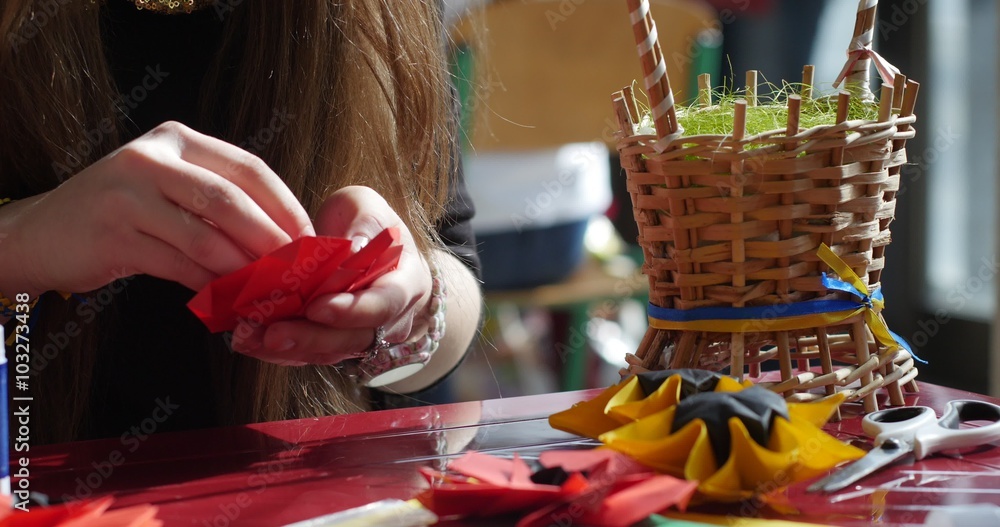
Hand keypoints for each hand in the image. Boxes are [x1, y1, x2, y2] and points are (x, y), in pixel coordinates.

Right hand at [0, 121, 313, 295]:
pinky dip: (210, 286)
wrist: (44, 233)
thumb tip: (287, 238)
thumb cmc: (123, 213)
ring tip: (267, 291)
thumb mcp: (170, 187)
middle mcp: (152, 159)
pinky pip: (178, 266)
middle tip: (296, 271)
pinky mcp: (113, 235)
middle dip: (271, 241)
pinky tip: (228, 300)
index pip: (248, 168)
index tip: (310, 239)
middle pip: (230, 202)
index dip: (286, 206)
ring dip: (243, 270)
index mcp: (177, 140)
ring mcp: (127, 195)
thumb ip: (219, 201)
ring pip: (205, 238)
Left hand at [230, 186, 432, 365]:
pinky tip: (250, 341)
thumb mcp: (368, 208)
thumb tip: (352, 249)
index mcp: (406, 283)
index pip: (385, 304)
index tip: (317, 306)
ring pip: (330, 352)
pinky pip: (310, 355)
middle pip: (355, 338)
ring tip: (253, 337)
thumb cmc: (368, 226)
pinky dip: (279, 352)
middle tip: (274, 333)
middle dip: (313, 337)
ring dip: (290, 348)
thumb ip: (364, 222)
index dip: (353, 310)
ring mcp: (363, 336)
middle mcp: (391, 319)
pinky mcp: (334, 345)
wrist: (371, 253)